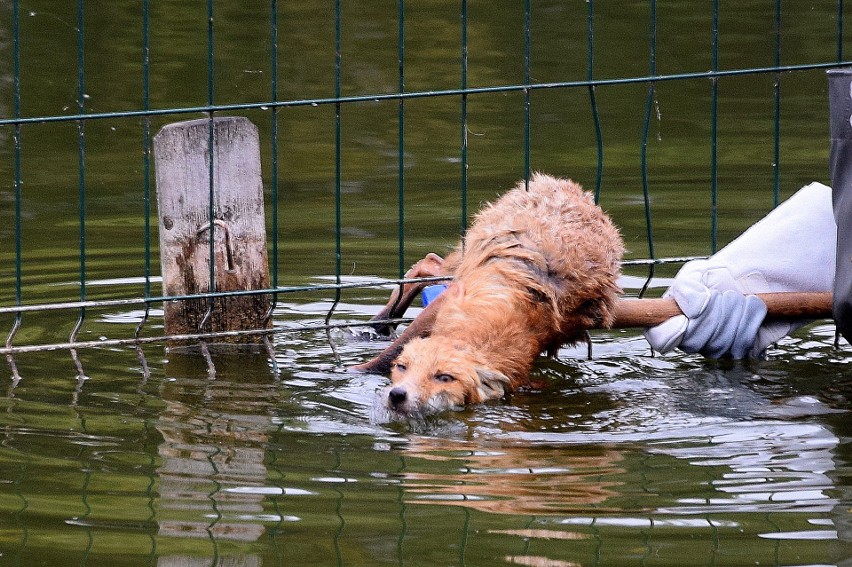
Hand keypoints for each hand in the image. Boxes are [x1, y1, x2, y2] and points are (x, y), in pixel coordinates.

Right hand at [644, 182, 835, 357]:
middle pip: (692, 343)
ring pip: (718, 346)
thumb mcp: (696, 273)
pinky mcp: (739, 350)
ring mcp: (714, 347)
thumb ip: (685, 288)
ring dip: (734, 315)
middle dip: (712, 314)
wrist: (753, 279)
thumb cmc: (719, 275)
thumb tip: (691, 312)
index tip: (688, 316)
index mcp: (671, 319)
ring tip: (740, 299)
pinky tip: (751, 310)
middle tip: (725, 295)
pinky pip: (740, 348)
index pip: (660, 339)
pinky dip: (749, 323)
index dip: (671, 332)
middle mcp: (690, 338)